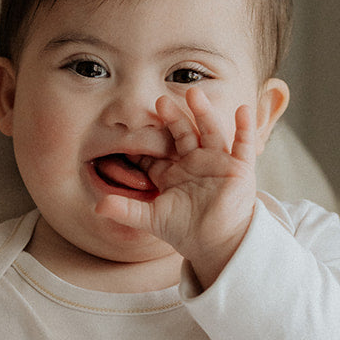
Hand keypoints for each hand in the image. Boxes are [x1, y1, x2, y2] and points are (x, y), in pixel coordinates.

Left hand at [95, 87, 258, 286]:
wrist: (216, 245)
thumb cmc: (185, 231)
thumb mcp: (151, 219)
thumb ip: (126, 210)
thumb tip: (96, 206)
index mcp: (172, 170)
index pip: (157, 149)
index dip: (148, 138)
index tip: (134, 125)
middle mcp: (194, 160)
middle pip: (182, 133)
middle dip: (172, 118)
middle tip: (160, 102)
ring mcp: (217, 162)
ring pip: (210, 131)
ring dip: (203, 113)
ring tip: (194, 94)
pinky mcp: (239, 168)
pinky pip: (242, 145)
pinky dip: (243, 128)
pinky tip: (242, 110)